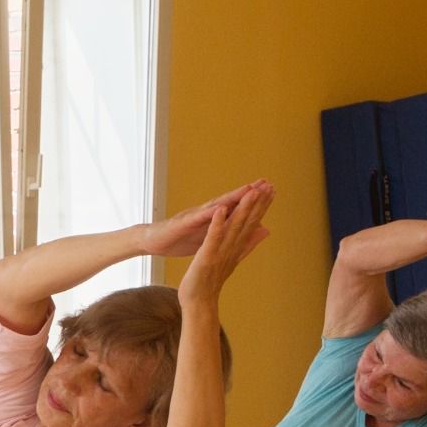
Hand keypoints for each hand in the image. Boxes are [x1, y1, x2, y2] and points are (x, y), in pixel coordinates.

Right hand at [143, 185, 262, 258]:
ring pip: (217, 205)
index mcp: (213, 219)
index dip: (255, 201)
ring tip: (248, 189)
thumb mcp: (207, 237)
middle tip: (266, 184)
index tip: (272, 192)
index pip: (238, 208)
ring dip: (232, 197)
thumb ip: (224, 230)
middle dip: (249, 193)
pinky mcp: (182, 224)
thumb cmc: (179, 238)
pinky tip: (219, 209)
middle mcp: (205, 213)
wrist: (153, 242)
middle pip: (231, 201)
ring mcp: (194, 216)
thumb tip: (237, 229)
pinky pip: (196, 218)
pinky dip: (208, 214)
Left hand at [177, 183, 273, 305]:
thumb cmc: (212, 280)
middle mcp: (232, 248)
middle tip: (270, 186)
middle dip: (258, 203)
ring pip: (234, 227)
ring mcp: (220, 252)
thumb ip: (249, 243)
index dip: (263, 206)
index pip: (253, 223)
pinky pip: (213, 237)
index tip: (273, 190)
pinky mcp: (207, 256)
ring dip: (243, 209)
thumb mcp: (233, 258)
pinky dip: (217, 223)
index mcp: (237, 247)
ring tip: (252, 191)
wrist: (199, 302)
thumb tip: (266, 231)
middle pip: (247, 222)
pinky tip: (221, 209)